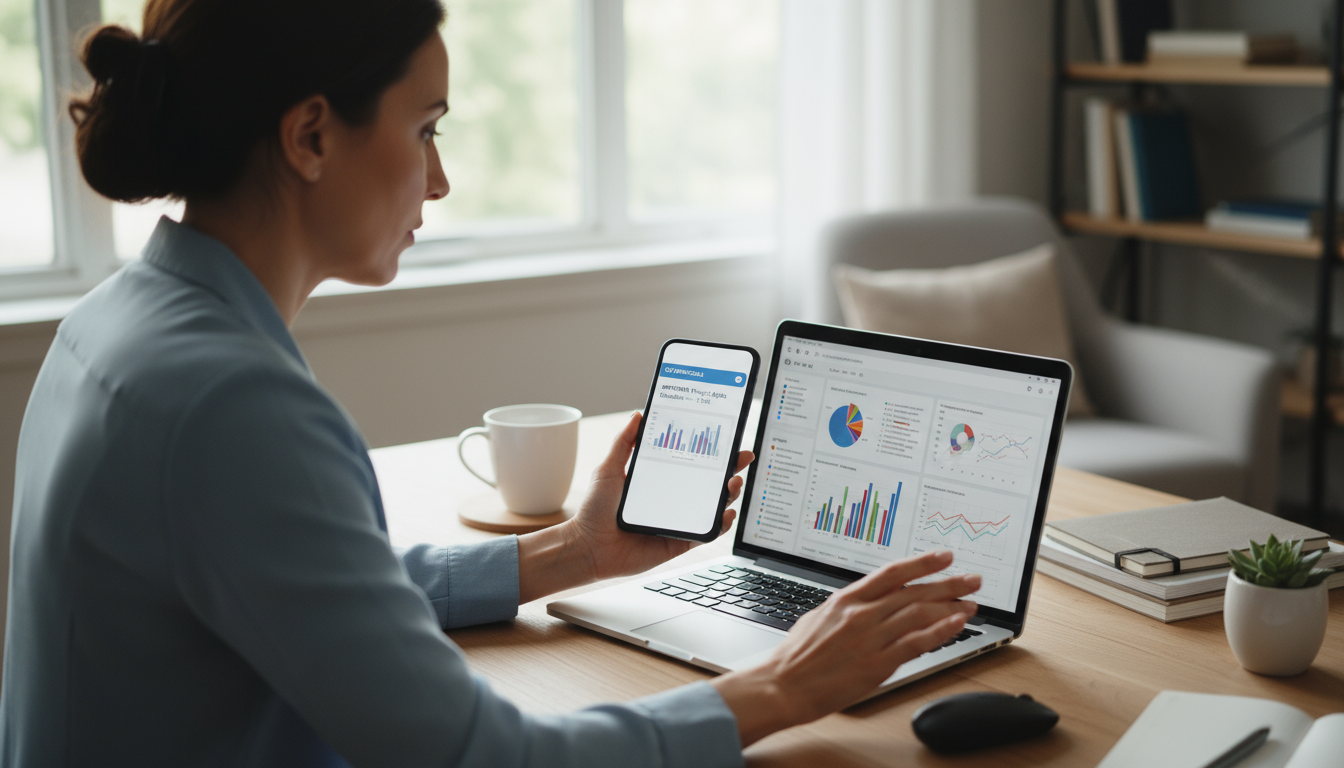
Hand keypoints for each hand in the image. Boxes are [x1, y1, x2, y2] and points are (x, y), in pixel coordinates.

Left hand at [516, 412, 751, 603]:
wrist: (588, 547)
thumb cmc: (595, 510)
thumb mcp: (609, 469)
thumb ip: (623, 443)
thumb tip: (637, 416)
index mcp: (660, 481)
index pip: (693, 463)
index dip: (713, 452)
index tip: (728, 439)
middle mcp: (673, 499)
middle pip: (710, 483)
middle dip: (731, 470)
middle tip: (742, 459)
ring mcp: (678, 521)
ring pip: (713, 507)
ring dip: (729, 495)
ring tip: (733, 483)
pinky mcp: (679, 542)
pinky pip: (706, 534)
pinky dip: (719, 525)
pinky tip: (725, 514)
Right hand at [711, 550, 979, 745]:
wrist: (783, 684)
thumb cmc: (797, 655)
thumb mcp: (821, 616)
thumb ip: (849, 607)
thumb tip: (869, 600)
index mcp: (847, 599)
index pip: (893, 573)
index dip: (922, 563)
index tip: (944, 557)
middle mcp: (862, 614)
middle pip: (914, 592)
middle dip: (948, 584)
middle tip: (971, 579)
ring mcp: (871, 638)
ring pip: (920, 615)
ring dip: (950, 608)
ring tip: (971, 604)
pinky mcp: (877, 664)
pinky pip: (916, 644)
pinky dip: (939, 633)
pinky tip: (956, 626)